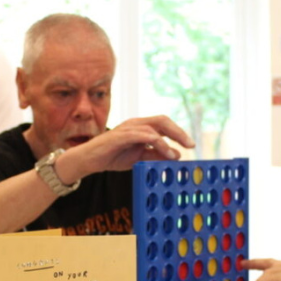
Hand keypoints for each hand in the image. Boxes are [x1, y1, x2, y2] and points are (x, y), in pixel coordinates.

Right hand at [59, 115, 194, 180]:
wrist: (90, 160)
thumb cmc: (113, 157)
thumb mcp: (140, 158)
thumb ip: (156, 155)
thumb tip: (176, 155)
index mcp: (141, 127)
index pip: (164, 124)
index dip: (178, 132)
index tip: (190, 144)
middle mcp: (136, 124)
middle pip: (162, 120)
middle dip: (178, 132)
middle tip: (190, 144)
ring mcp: (128, 128)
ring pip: (155, 126)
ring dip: (169, 139)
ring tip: (176, 155)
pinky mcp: (121, 135)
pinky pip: (143, 135)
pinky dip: (157, 143)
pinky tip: (164, 152)